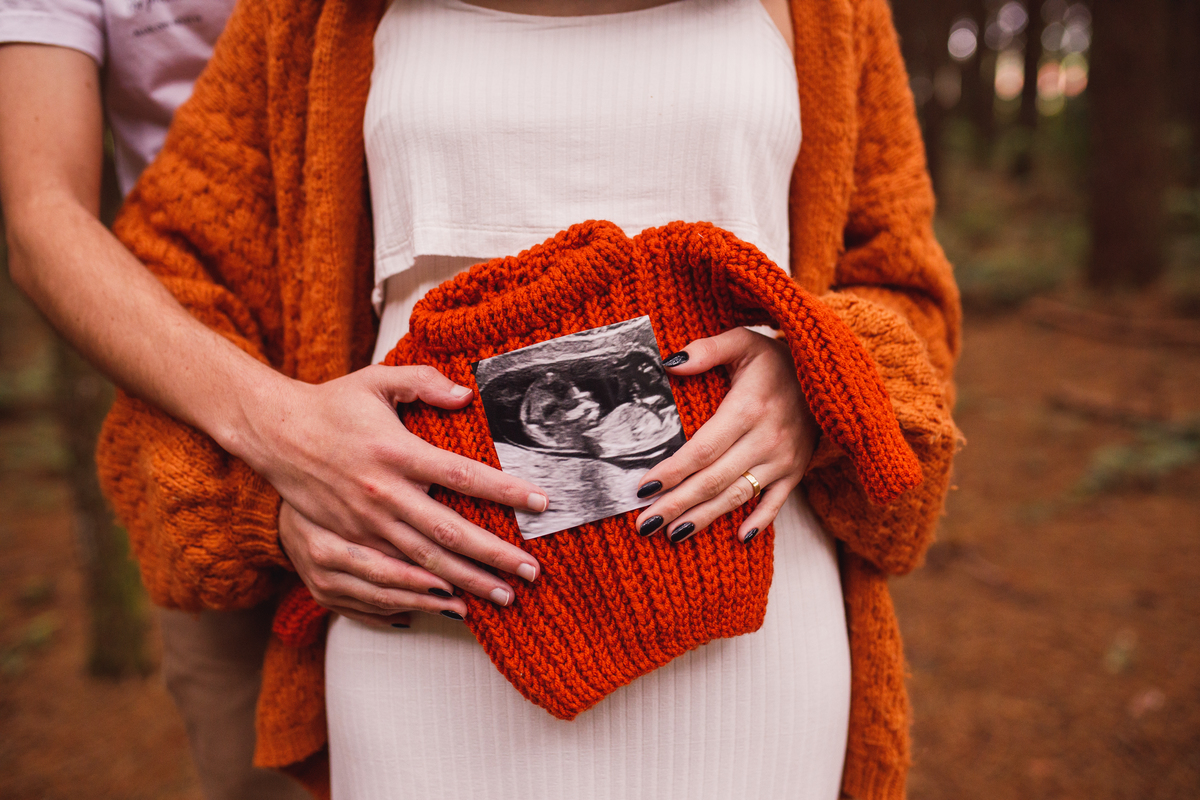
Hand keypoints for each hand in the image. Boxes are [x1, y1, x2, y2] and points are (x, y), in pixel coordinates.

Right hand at [235, 364, 545, 614]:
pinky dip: (422, 593)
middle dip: (494, 555)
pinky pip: (389, 576)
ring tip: (503, 597)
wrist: (273, 435)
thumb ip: (422, 381)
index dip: (504, 491)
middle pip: (449, 531)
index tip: (540, 503)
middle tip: (531, 572)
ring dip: (466, 581)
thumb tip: (466, 393)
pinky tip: (451, 603)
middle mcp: (383, 492)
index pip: (463, 475)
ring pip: (423, 562)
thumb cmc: (332, 405)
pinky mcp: (346, 542)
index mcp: (397, 452)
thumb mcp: (376, 381)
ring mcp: (364, 522)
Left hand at [634, 328, 817, 543]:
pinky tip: (738, 538)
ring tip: (672, 535)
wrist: (829, 372)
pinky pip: (777, 501)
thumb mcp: (743, 340)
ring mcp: (784, 458)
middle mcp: (767, 438)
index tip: (644, 488)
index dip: (673, 471)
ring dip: (705, 518)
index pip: (703, 449)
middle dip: (677, 504)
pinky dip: (760, 521)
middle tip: (645, 524)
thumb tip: (669, 363)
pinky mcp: (797, 470)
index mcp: (748, 408)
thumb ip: (706, 350)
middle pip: (714, 479)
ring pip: (739, 495)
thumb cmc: (777, 357)